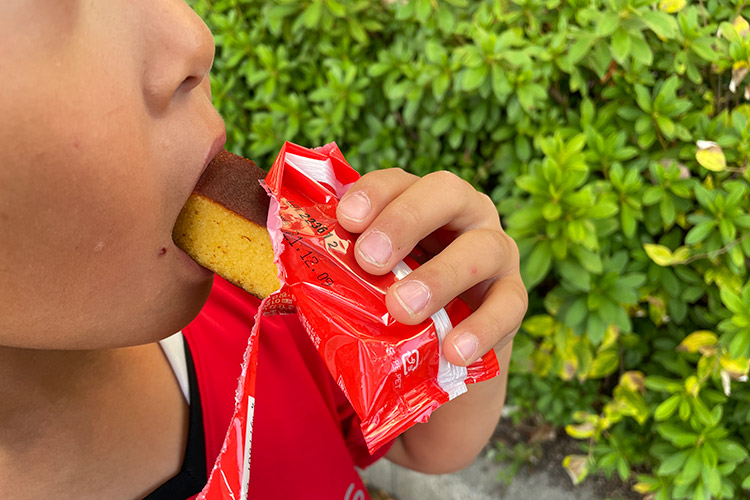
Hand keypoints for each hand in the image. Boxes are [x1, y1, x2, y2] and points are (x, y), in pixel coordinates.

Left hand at [336, 168, 527, 366]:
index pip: (398, 180)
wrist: (440, 349)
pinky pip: (508, 305)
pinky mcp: (514, 294)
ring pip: (482, 248)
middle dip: (405, 221)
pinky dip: (481, 328)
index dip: (373, 193)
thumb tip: (297, 267)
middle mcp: (465, 213)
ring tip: (402, 309)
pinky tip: (454, 349)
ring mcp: (497, 250)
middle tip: (369, 260)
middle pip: (446, 193)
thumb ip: (347, 267)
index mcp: (422, 200)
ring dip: (440, 277)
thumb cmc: (396, 300)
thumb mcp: (372, 279)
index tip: (346, 220)